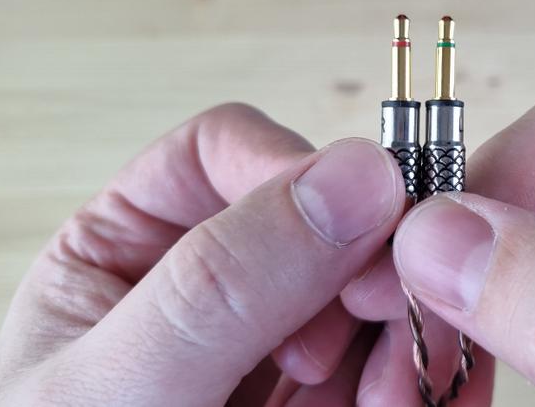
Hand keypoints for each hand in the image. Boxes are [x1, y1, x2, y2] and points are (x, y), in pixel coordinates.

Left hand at [0, 104, 409, 405]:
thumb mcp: (118, 389)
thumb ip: (223, 283)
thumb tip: (353, 178)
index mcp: (133, 246)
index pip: (225, 152)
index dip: (293, 170)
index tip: (350, 218)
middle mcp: (215, 280)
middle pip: (322, 215)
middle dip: (364, 262)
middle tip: (382, 313)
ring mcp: (279, 338)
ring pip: (372, 288)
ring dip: (400, 329)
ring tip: (392, 390)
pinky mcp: (329, 393)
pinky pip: (395, 358)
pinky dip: (417, 378)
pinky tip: (411, 402)